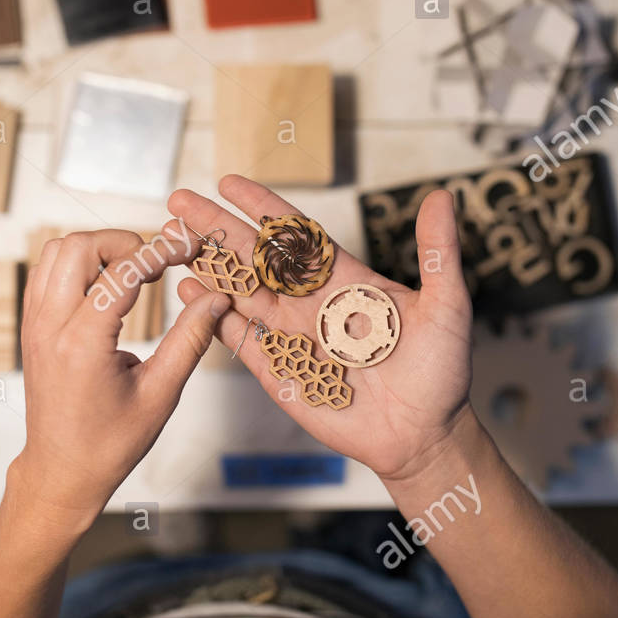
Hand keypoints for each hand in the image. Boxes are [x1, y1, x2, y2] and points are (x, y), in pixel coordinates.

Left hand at [11, 228, 229, 524]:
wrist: (62, 470)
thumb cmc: (111, 443)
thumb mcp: (161, 393)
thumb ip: (190, 339)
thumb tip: (217, 298)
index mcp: (83, 343)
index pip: (123, 272)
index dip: (162, 251)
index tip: (189, 246)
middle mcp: (50, 326)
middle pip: (78, 246)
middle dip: (123, 242)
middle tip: (155, 263)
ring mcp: (35, 324)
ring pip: (56, 251)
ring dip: (98, 250)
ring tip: (132, 273)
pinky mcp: (31, 327)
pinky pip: (47, 272)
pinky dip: (78, 265)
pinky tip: (107, 287)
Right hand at [169, 175, 474, 483]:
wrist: (424, 435)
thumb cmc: (441, 372)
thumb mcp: (446, 306)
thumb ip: (436, 253)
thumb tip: (440, 197)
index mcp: (346, 280)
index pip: (295, 235)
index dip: (263, 207)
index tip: (229, 182)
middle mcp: (312, 302)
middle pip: (255, 257)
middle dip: (217, 228)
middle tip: (180, 199)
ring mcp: (291, 335)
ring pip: (239, 291)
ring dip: (207, 265)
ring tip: (171, 239)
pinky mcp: (279, 370)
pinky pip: (239, 337)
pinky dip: (212, 315)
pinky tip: (188, 292)